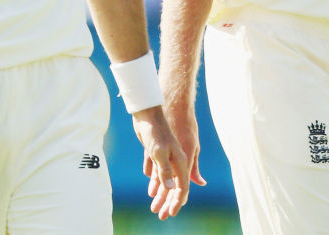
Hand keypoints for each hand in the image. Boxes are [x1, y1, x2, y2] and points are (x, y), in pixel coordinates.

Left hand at [146, 102, 205, 218]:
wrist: (146, 112)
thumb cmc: (155, 131)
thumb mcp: (159, 152)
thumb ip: (165, 171)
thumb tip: (170, 189)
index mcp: (180, 160)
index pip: (182, 186)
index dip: (177, 201)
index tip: (171, 213)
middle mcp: (175, 159)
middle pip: (174, 185)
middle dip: (168, 201)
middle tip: (161, 215)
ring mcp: (165, 155)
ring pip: (164, 178)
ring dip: (159, 192)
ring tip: (153, 205)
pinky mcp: (155, 151)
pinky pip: (156, 170)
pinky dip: (153, 179)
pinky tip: (150, 187)